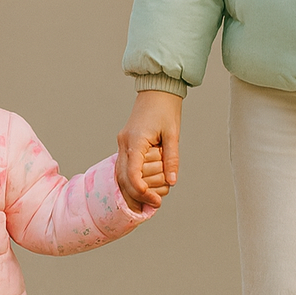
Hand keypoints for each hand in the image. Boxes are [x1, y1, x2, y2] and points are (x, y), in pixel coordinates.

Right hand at [117, 91, 181, 210]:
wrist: (157, 91)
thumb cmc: (166, 110)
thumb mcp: (173, 135)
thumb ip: (171, 159)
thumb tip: (171, 182)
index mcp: (136, 140)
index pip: (132, 172)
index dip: (140, 190)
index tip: (153, 200)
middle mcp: (125, 143)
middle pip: (123, 177)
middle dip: (138, 193)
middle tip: (156, 203)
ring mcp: (123, 143)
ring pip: (122, 173)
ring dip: (135, 186)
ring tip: (154, 194)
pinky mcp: (126, 143)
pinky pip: (125, 166)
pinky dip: (134, 177)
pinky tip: (147, 184)